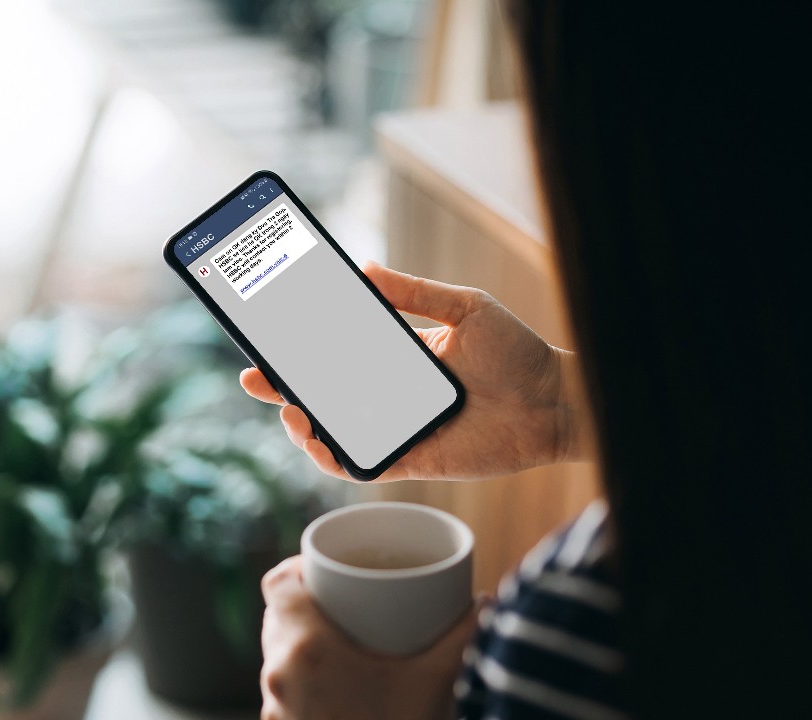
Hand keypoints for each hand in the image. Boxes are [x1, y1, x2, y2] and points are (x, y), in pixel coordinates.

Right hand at [240, 262, 580, 481]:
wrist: (557, 403)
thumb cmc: (519, 353)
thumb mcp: (465, 308)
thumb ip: (415, 293)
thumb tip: (366, 269)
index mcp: (400, 357)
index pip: (339, 353)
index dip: (302, 350)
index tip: (271, 337)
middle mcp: (393, 394)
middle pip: (326, 394)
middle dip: (284, 388)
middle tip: (254, 377)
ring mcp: (400, 428)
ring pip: (335, 432)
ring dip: (303, 424)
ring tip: (288, 408)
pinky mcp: (413, 459)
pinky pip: (363, 464)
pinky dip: (334, 457)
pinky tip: (317, 439)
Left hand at [260, 556, 478, 719]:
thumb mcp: (435, 686)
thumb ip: (462, 639)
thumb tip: (485, 604)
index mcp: (305, 648)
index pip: (277, 584)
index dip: (297, 569)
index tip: (326, 571)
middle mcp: (278, 675)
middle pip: (275, 618)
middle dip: (307, 605)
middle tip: (344, 602)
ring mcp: (275, 711)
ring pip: (276, 659)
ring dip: (302, 646)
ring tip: (341, 643)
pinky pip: (282, 695)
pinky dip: (302, 683)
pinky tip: (334, 688)